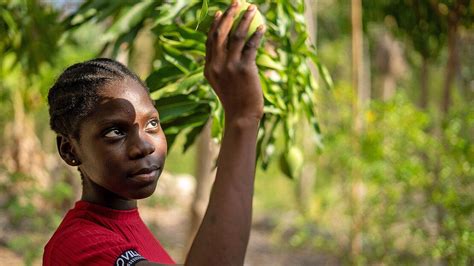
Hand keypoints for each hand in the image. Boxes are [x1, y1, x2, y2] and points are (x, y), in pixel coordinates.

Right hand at [204, 1, 265, 122]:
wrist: (241, 116)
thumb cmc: (235, 100)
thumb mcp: (222, 83)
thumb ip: (221, 67)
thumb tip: (229, 51)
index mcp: (208, 68)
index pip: (210, 41)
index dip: (215, 24)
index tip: (220, 12)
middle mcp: (216, 65)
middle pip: (220, 33)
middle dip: (228, 15)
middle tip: (236, 3)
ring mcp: (230, 66)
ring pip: (237, 35)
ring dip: (245, 19)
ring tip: (252, 8)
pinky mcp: (244, 68)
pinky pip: (251, 45)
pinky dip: (257, 34)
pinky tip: (262, 27)